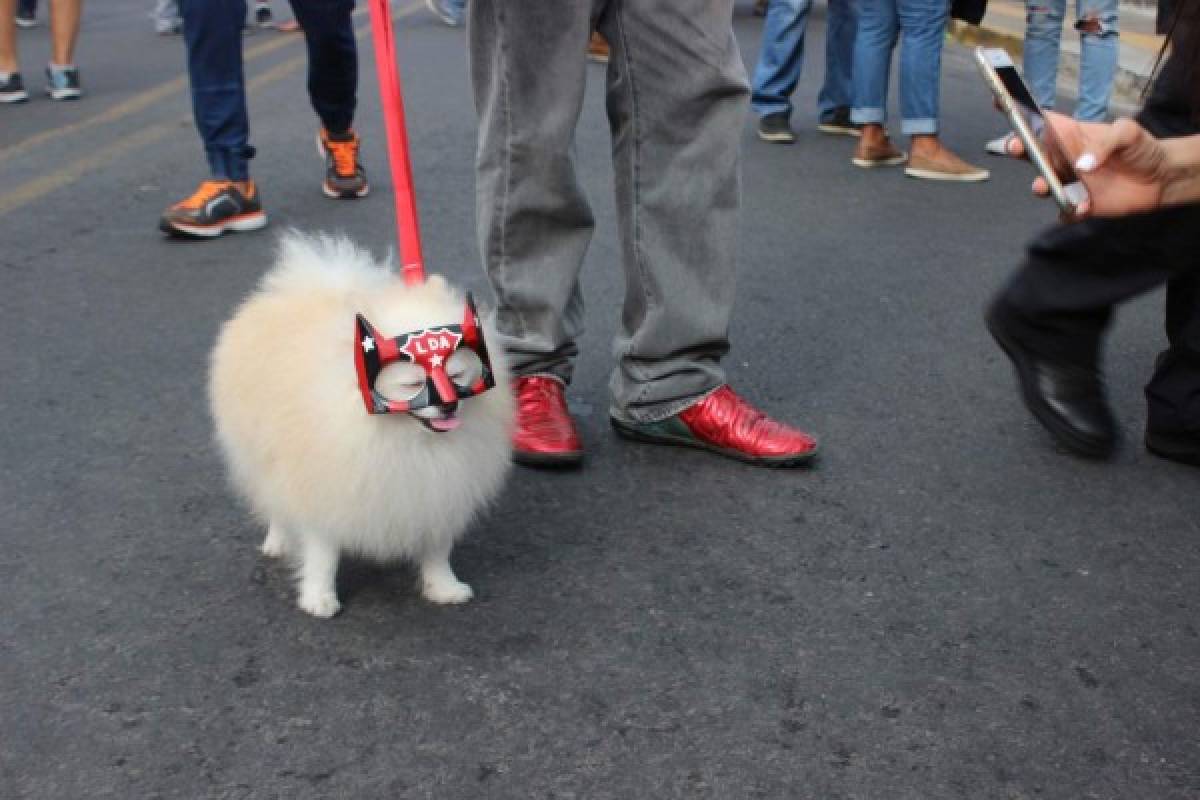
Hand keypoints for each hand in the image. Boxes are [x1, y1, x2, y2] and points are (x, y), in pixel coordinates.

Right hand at [1009, 113, 1168, 216]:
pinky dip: (1068, 209)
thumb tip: (1082, 164)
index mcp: (1071, 134)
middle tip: (1016, 146)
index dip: (1019, 110)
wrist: (1161, 179)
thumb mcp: (1128, 133)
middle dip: (1017, 147)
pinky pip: (1064, 209)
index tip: (999, 101)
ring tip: (1046, 186)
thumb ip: (1106, 142)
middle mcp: (1064, 157)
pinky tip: (1082, 205)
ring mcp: (1068, 181)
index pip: (1040, 120)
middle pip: (1031, 151)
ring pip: (1042, 183)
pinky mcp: (1077, 203)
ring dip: (1040, 185)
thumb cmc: (1143, 149)